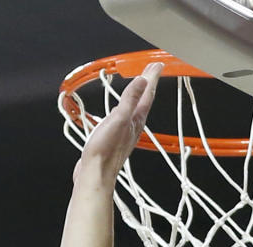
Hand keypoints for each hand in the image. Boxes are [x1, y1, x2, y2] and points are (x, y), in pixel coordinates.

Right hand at [76, 61, 162, 183]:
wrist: (95, 175)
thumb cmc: (105, 151)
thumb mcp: (118, 120)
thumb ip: (130, 100)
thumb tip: (142, 81)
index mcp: (135, 119)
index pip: (147, 94)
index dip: (152, 77)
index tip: (158, 64)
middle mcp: (133, 126)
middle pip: (143, 100)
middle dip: (147, 84)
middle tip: (151, 70)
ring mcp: (124, 133)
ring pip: (135, 109)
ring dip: (137, 95)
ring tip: (139, 85)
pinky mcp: (114, 139)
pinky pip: (123, 118)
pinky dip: (125, 108)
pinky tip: (120, 111)